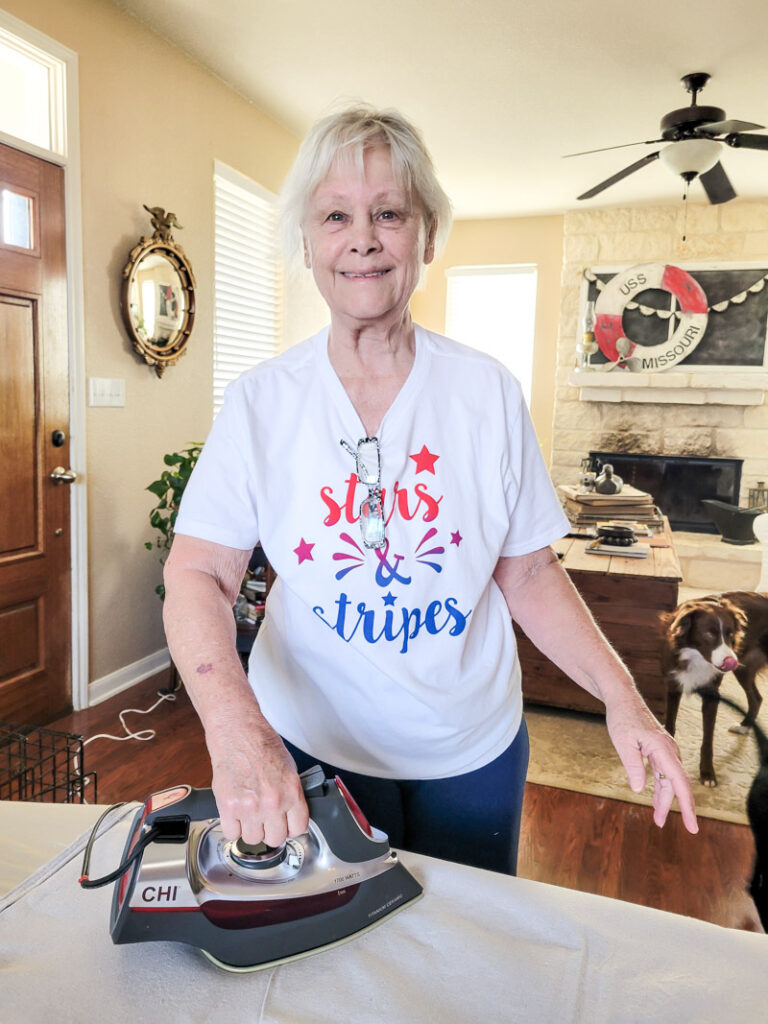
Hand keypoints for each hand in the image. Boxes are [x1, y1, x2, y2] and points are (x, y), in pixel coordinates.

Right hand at [207, 718, 309, 846]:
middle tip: (265, 818)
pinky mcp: (228, 807)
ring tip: (249, 811)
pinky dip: (233, 826)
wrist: (237, 732)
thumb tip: (292, 815)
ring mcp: (249, 807)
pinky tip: (235, 813)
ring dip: (251, 828)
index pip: (298, 829)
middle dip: (271, 830)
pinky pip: (232, 833)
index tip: (285, 824)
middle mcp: (272, 803)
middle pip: (275, 839)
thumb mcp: (289, 768)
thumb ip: (291, 795)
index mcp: (291, 792)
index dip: (291, 827)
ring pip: (253, 839)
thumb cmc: (261, 744)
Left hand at [605, 695, 698, 834]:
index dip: (687, 807)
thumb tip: (640, 790)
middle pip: (675, 785)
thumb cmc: (622, 718)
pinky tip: (655, 800)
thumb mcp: (623, 743)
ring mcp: (665, 750)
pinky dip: (659, 788)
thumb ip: (634, 766)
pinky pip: (663, 773)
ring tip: (657, 818)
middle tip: (660, 825)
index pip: (680, 783)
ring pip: (669, 781)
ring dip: (663, 799)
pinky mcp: (659, 750)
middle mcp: (669, 751)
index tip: (692, 826)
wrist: (623, 699)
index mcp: (663, 750)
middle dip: (671, 807)